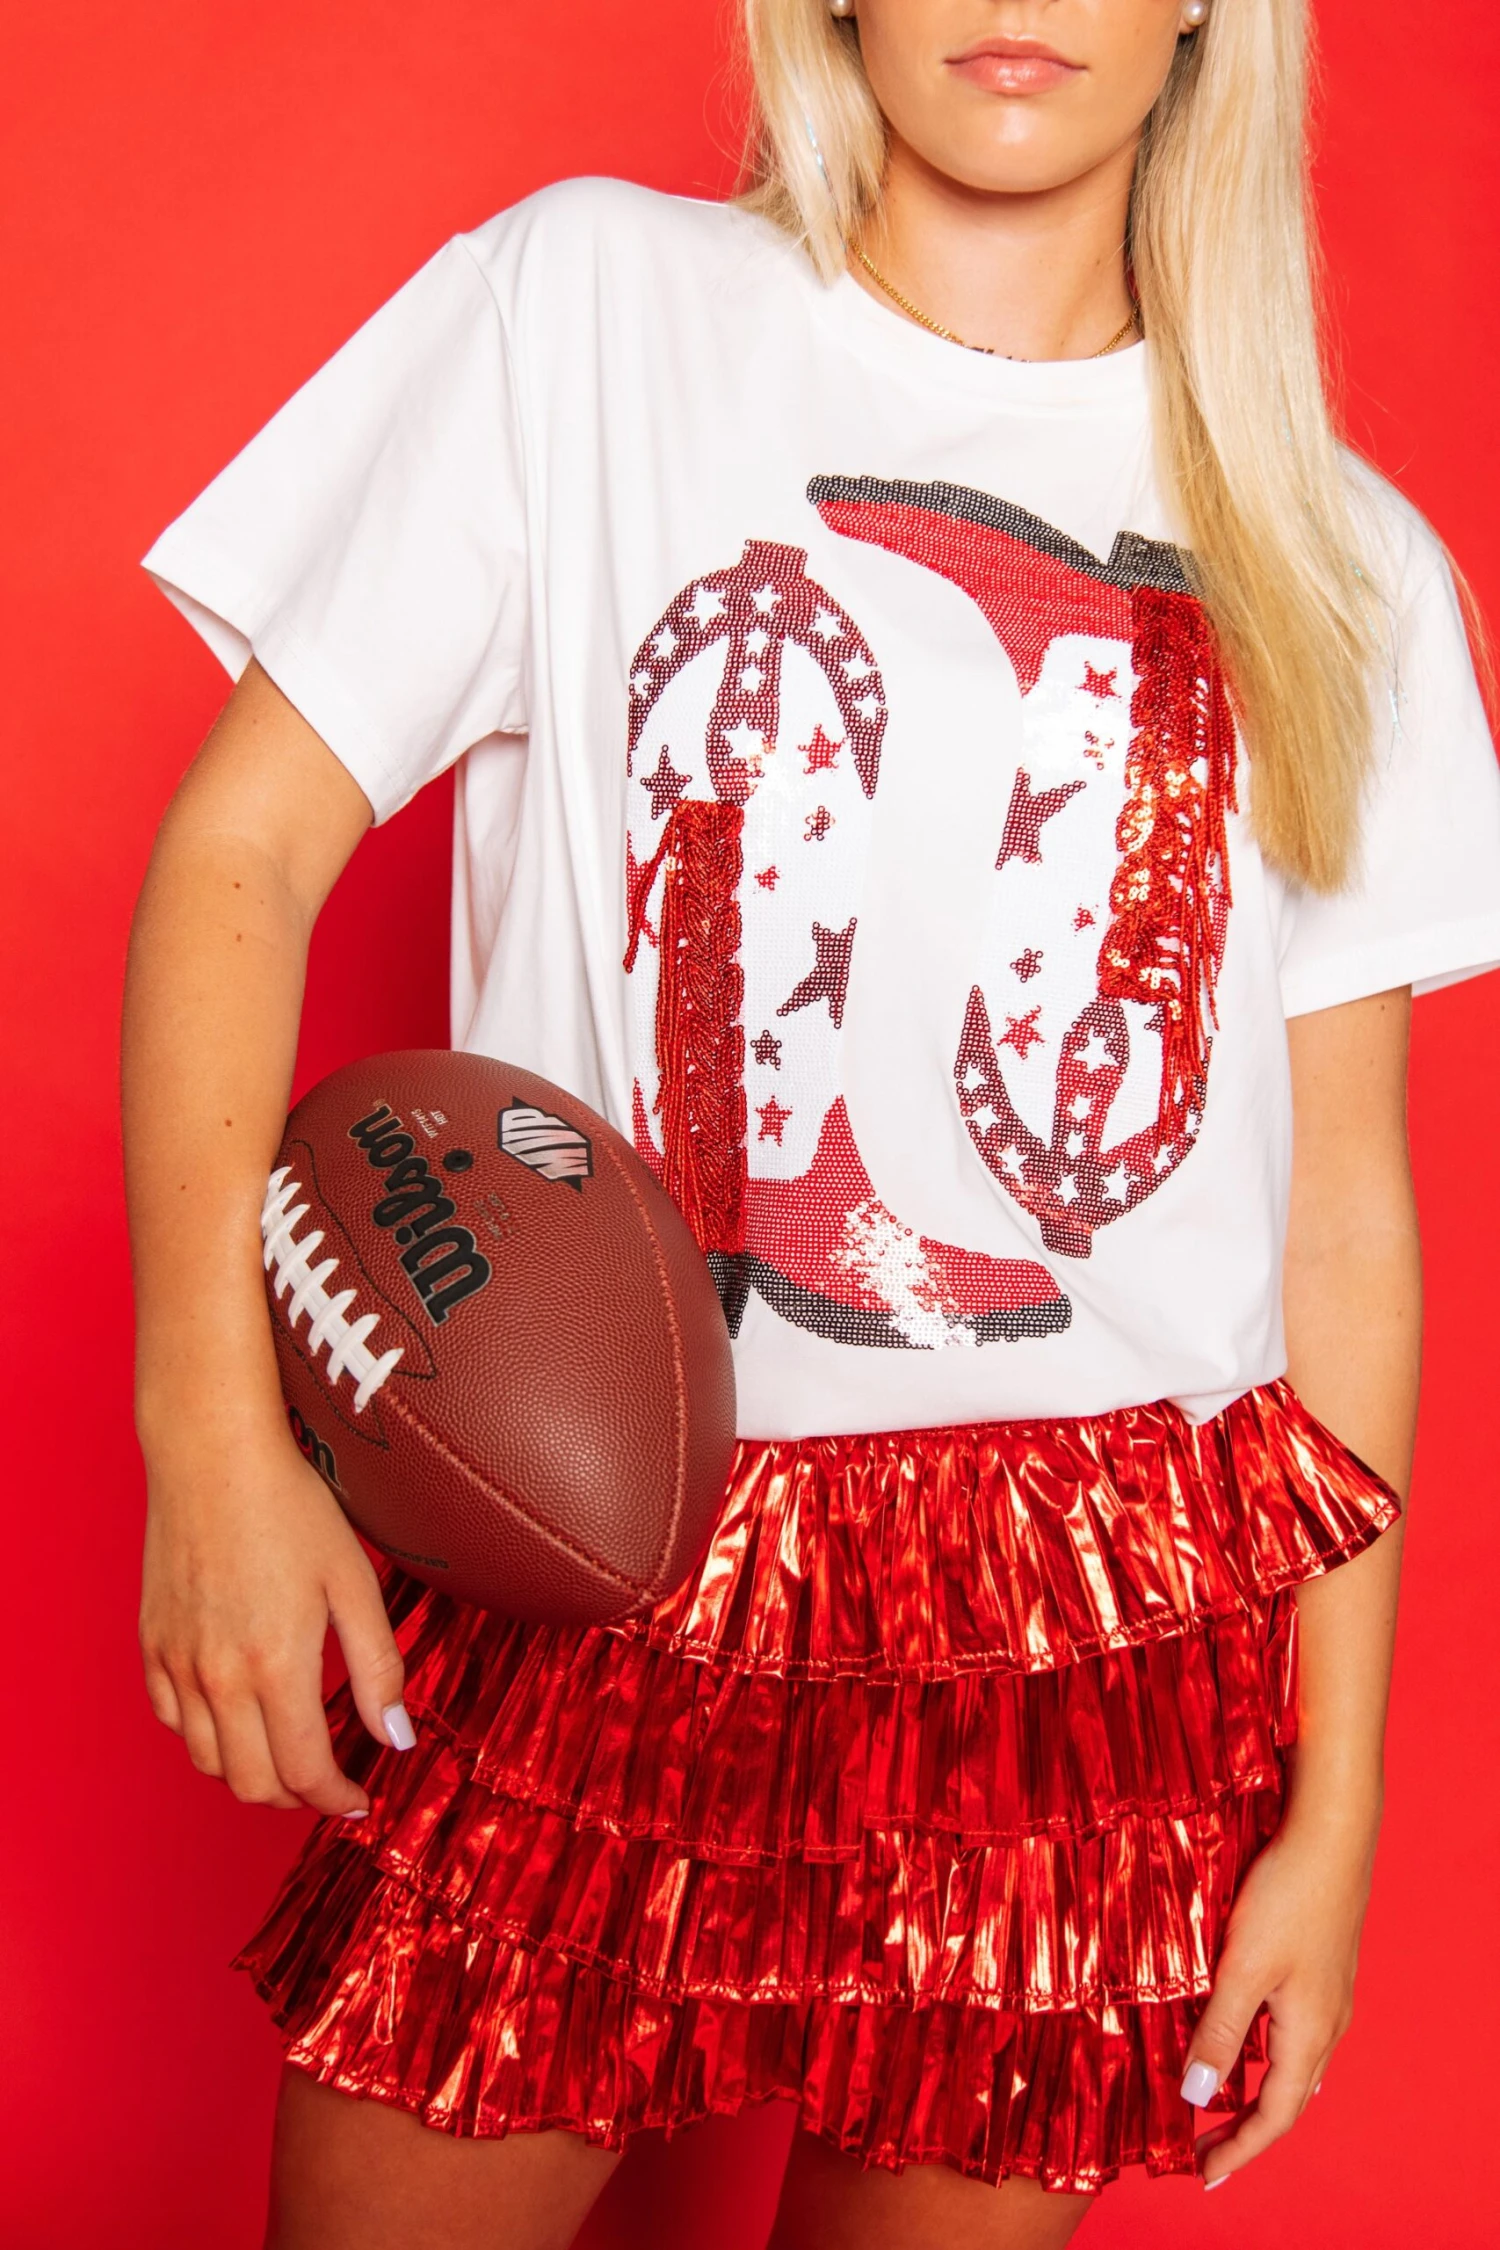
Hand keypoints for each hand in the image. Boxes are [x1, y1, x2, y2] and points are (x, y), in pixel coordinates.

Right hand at [139, 1416, 409, 1816]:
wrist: (212, 1457)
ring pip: (208, 1761)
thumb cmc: (291, 1509)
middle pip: (253, 1784)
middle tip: (328, 1780)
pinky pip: (172, 1720)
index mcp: (276, 1666)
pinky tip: (237, 1714)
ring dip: (251, 1773)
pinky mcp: (151, 1644)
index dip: (336, 1799)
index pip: (304, 1773)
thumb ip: (377, 1668)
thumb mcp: (354, 1583)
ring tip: (287, 1752)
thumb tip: (396, 1738)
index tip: (359, 1799)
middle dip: (296, 1797)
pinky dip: (206, 1736)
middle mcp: (219, 1677)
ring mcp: (177, 1663)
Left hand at [1180, 1793, 1379, 2189]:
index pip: (1276, 2115)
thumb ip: (1220, 2030)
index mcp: (1309, 2033)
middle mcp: (1327, 2023)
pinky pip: (1294, 2031)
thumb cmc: (1288, 1895)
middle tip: (1206, 2149)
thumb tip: (1196, 2095)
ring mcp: (1328, 1995)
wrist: (1332, 1833)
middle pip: (1288, 2097)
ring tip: (1218, 2104)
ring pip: (1293, 2064)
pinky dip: (1267, 2053)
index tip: (1203, 2173)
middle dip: (1247, 2129)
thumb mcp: (1242, 1966)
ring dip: (1258, 2091)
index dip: (1240, 2149)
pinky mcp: (1320, 1967)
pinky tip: (1245, 2037)